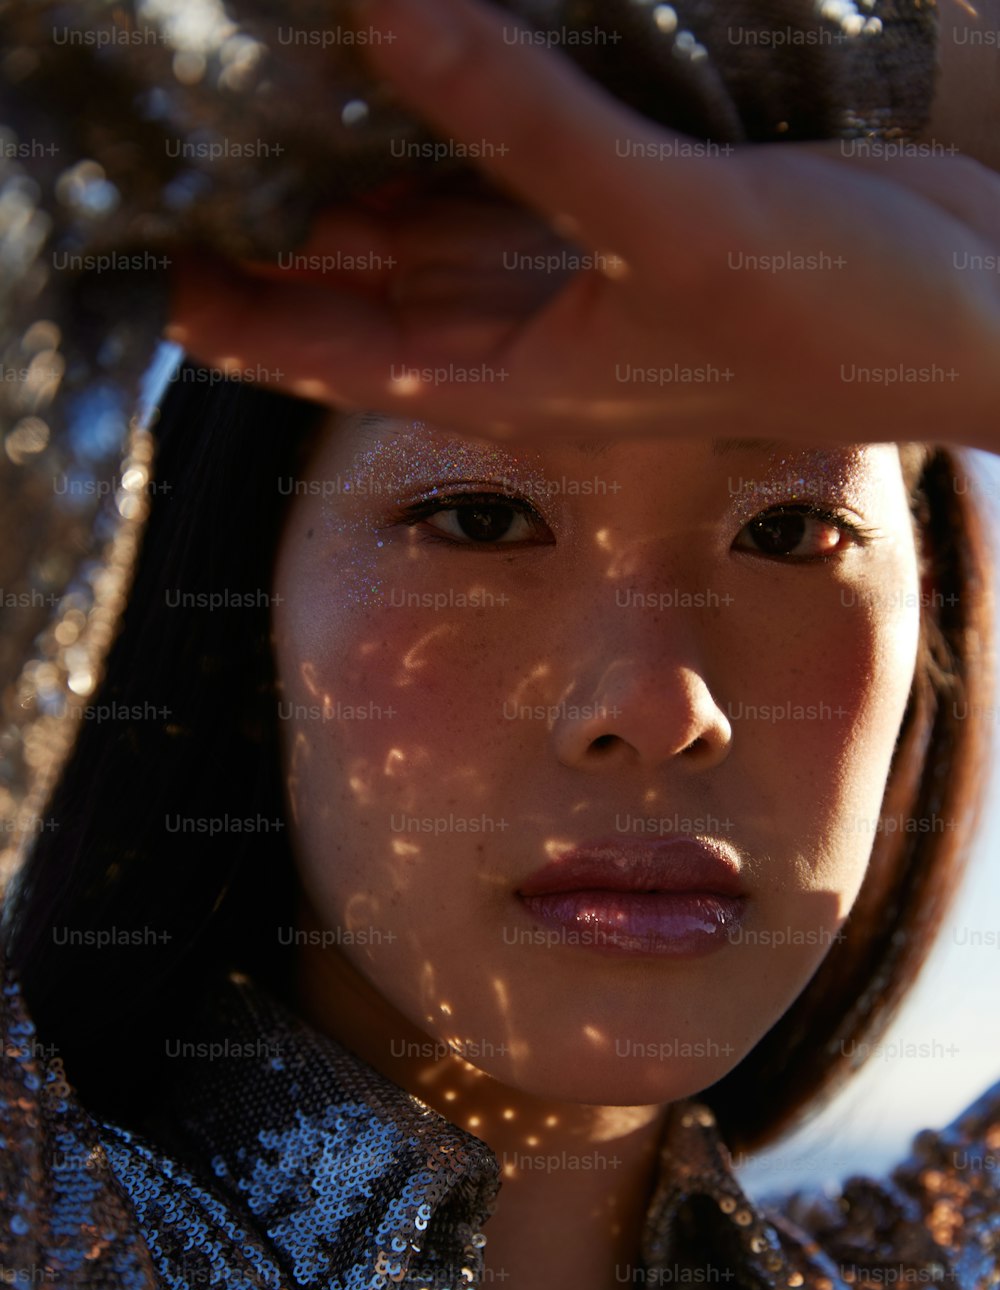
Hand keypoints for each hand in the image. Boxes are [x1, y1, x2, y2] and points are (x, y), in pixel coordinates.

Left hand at [166, 0, 999, 452]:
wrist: (981, 308)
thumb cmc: (845, 323)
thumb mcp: (672, 227)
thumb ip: (527, 128)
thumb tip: (387, 17)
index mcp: (523, 377)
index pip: (340, 355)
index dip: (243, 322)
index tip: (158, 276)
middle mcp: (536, 329)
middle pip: (373, 281)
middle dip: (286, 226)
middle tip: (191, 137)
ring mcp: (584, 263)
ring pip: (442, 211)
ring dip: (370, 157)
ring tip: (270, 81)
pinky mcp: (632, 201)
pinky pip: (521, 152)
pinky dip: (468, 112)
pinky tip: (418, 53)